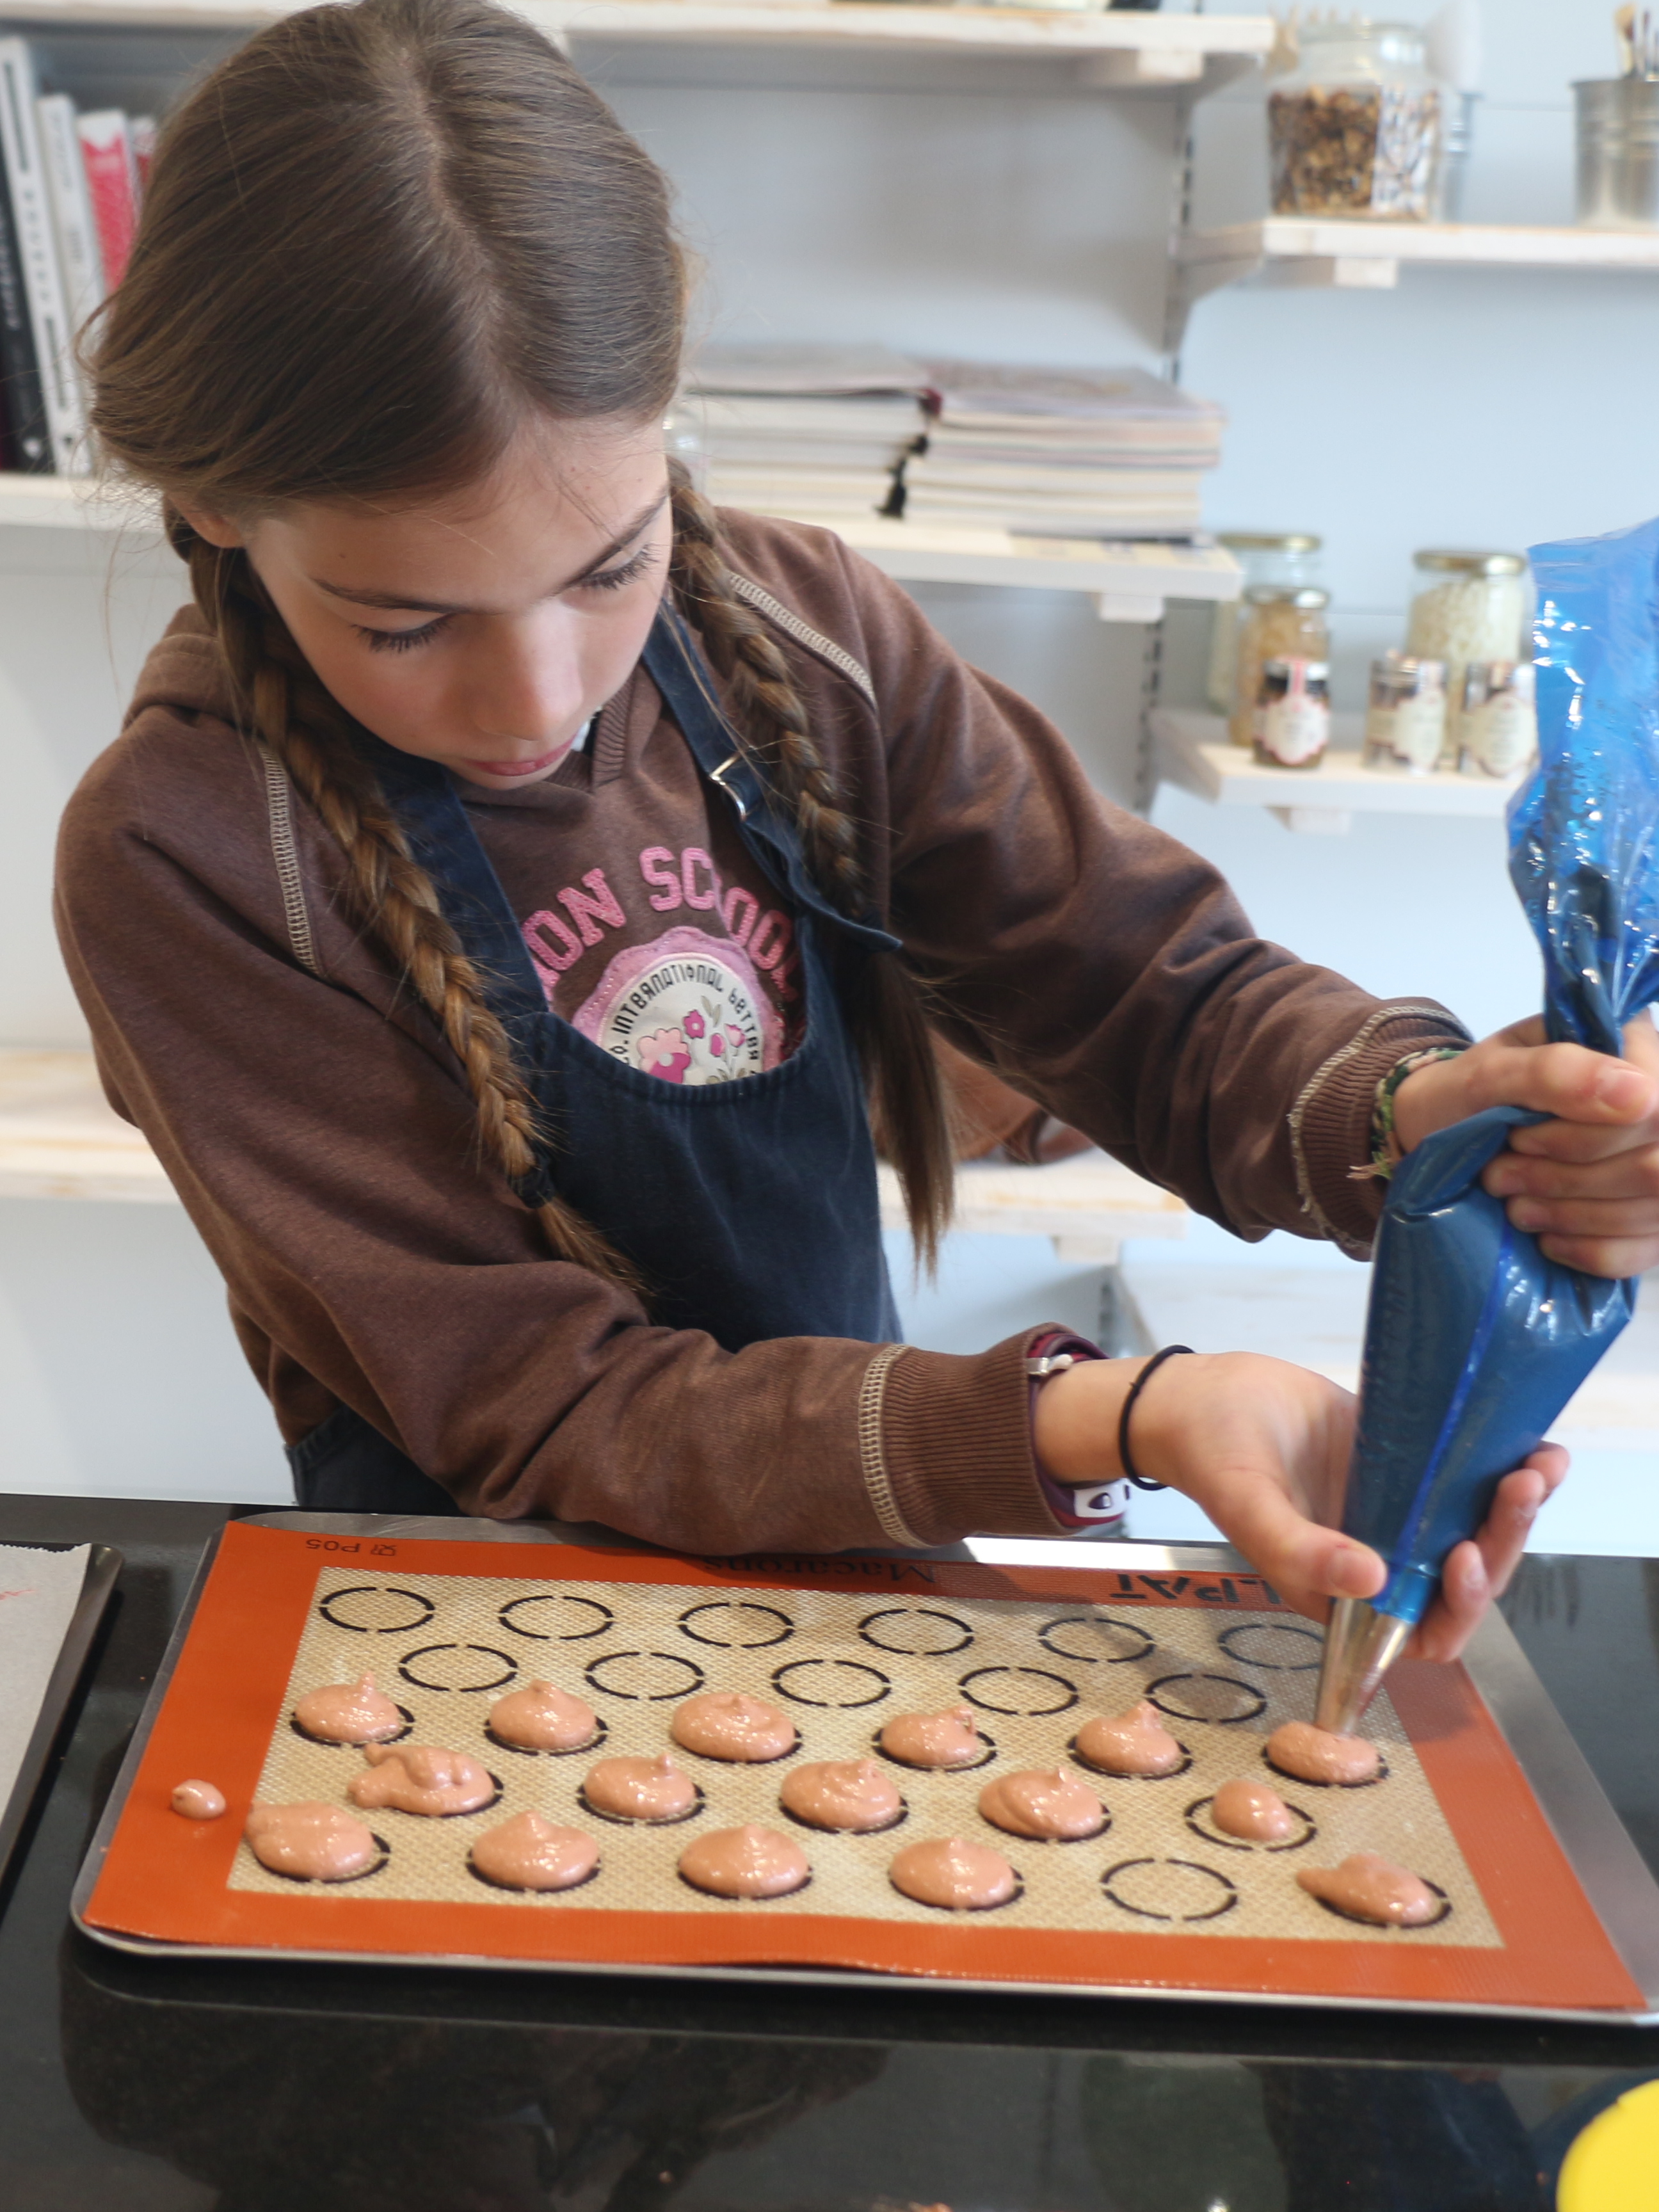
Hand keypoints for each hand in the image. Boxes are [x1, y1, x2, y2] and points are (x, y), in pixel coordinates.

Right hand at [1033, 1352, 1564, 1662]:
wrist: (1202, 1394)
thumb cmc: (1210, 1455)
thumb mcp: (1247, 1505)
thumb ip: (1299, 1550)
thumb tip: (1372, 1581)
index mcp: (1343, 1591)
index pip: (1422, 1629)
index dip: (1457, 1607)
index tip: (1463, 1555)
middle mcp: (1379, 1559)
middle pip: (1464, 1579)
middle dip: (1501, 1542)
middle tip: (1519, 1488)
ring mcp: (1396, 1512)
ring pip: (1474, 1529)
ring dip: (1514, 1509)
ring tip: (1539, 1464)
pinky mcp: (1407, 1466)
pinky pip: (1465, 1480)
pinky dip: (1501, 1466)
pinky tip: (1530, 1442)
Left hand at [1394, 1012, 1658, 1276]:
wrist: (1442, 1139)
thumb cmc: (1466, 1097)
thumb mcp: (1489, 1074)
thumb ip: (1555, 1071)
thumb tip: (1640, 1093)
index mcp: (1632, 1046)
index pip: (1651, 1108)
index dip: (1583, 1139)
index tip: (1518, 1140)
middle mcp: (1658, 1101)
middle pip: (1654, 1168)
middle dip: (1566, 1181)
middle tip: (1501, 1177)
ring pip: (1653, 1209)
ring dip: (1571, 1217)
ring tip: (1514, 1204)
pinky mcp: (1649, 1216)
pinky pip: (1644, 1250)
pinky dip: (1588, 1250)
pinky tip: (1548, 1236)